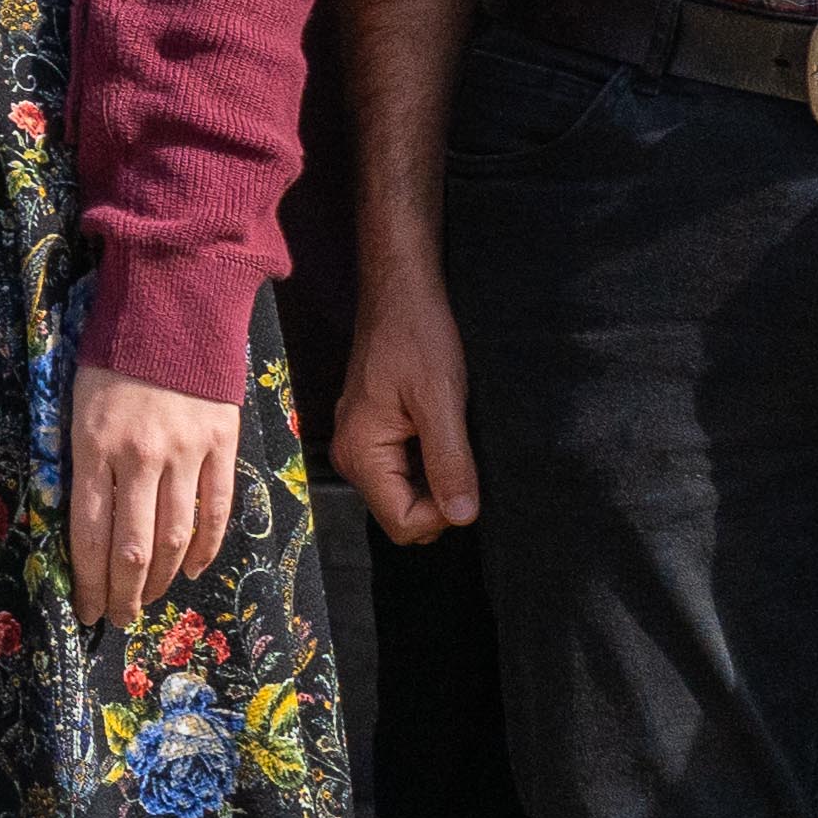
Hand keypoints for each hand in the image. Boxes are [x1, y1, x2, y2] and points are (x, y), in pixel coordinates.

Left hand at [70, 361, 244, 627]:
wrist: (172, 303)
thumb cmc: (113, 355)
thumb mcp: (77, 403)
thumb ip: (82, 461)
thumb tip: (86, 524)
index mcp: (94, 445)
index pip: (89, 533)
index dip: (88, 581)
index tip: (86, 610)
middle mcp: (141, 456)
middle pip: (132, 548)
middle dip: (123, 594)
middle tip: (118, 618)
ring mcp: (186, 451)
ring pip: (174, 537)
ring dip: (160, 580)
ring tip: (147, 600)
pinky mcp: (222, 442)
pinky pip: (216, 508)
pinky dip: (205, 547)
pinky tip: (189, 569)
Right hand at [326, 252, 481, 543]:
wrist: (400, 294)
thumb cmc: (417, 336)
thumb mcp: (442, 399)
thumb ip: (450, 461)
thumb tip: (463, 517)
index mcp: (361, 453)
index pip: (402, 523)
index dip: (442, 513)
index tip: (466, 477)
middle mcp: (350, 457)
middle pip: (401, 514)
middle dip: (439, 500)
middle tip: (462, 455)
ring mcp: (359, 447)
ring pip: (404, 495)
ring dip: (436, 481)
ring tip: (452, 438)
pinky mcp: (371, 436)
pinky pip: (402, 472)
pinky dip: (428, 465)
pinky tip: (442, 433)